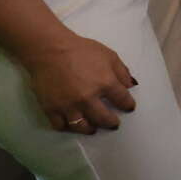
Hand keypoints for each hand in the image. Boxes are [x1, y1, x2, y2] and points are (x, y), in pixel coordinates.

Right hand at [21, 36, 137, 134]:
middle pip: (104, 119)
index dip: (128, 105)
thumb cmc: (82, 50)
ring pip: (82, 127)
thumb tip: (130, 87)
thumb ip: (122, 72)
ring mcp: (69, 105)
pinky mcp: (51, 109)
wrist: (50, 50)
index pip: (122, 100)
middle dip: (111, 123)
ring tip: (93, 128)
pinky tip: (72, 124)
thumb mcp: (109, 55)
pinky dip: (67, 127)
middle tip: (114, 124)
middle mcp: (88, 98)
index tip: (129, 107)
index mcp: (105, 83)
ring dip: (91, 129)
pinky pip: (60, 126)